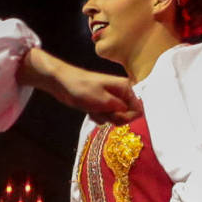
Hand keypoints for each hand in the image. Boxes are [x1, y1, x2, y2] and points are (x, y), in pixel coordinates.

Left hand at [19, 47, 139, 120]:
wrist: (63, 83)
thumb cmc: (82, 88)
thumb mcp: (104, 101)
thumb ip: (122, 110)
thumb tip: (137, 115)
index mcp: (125, 88)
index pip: (138, 110)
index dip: (127, 117)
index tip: (114, 116)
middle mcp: (121, 93)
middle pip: (127, 116)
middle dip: (114, 117)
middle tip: (102, 110)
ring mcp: (111, 99)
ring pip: (115, 118)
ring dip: (104, 117)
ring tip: (93, 108)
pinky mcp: (102, 104)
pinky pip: (106, 117)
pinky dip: (97, 116)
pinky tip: (89, 109)